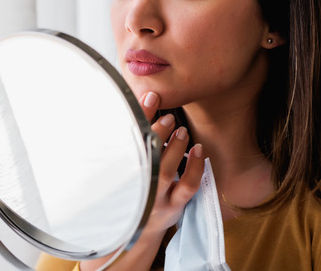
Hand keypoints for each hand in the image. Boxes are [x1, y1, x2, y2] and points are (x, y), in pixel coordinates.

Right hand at [80, 92, 204, 270]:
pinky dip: (196, 167)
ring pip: (167, 171)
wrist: (139, 225)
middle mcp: (137, 184)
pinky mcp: (173, 206)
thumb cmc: (136, 182)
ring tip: (181, 131)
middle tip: (169, 118)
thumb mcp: (132, 157)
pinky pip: (188, 186)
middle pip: (147, 155)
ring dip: (176, 147)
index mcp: (121, 168)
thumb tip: (149, 95)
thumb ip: (139, 129)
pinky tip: (199, 151)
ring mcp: (156, 196)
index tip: (151, 96)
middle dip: (158, 132)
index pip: (128, 138)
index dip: (140, 115)